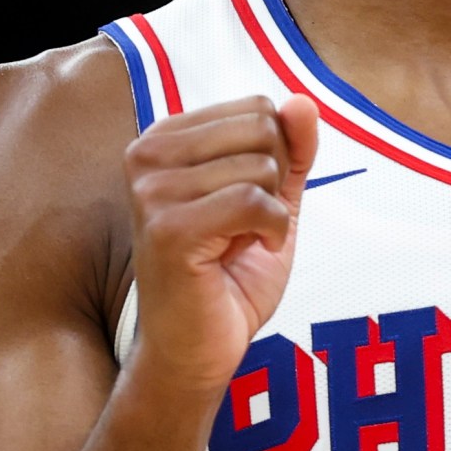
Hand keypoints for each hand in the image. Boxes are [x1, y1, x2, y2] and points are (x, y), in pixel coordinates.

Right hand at [123, 94, 319, 398]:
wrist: (196, 349)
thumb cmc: (228, 277)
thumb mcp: (271, 201)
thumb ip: (290, 150)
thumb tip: (302, 101)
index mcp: (164, 139)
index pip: (256, 107)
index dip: (276, 156)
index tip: (247, 202)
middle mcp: (147, 155)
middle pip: (261, 128)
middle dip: (275, 182)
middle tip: (246, 226)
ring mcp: (152, 190)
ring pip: (260, 166)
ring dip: (272, 213)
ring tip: (238, 243)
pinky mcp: (168, 227)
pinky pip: (252, 202)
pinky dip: (272, 231)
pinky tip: (246, 253)